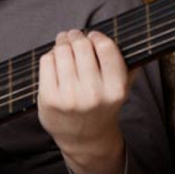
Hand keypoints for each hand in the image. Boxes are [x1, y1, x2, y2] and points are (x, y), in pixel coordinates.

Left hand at [37, 29, 132, 173]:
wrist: (84, 138)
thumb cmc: (102, 106)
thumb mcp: (121, 90)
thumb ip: (127, 65)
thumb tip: (127, 37)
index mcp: (116, 89)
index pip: (106, 48)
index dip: (97, 36)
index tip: (92, 35)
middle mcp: (93, 93)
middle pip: (81, 46)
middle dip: (76, 36)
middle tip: (73, 35)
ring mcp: (69, 97)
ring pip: (62, 51)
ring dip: (62, 42)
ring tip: (63, 42)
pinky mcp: (49, 98)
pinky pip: (47, 62)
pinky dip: (50, 56)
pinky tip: (55, 59)